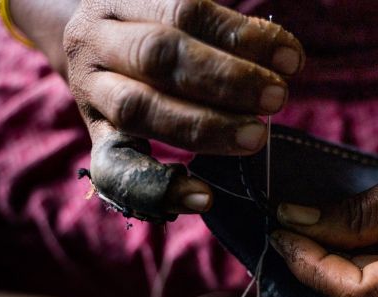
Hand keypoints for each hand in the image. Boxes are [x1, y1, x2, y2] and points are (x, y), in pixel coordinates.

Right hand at [63, 0, 303, 217]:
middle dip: (226, 80)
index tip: (291, 60)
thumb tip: (284, 60)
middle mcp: (97, 41)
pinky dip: (161, 188)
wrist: (86, 45)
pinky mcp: (94, 138)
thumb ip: (221, 31)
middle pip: (158, 57)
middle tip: (277, 99)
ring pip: (140, 109)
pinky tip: (203, 197)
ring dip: (204, 127)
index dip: (240, 36)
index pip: (183, 11)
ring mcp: (90, 91)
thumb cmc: (151, 27)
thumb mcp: (174, 12)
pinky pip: (116, 170)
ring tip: (255, 137)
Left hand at [270, 132, 377, 296]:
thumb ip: (354, 213)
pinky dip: (354, 264)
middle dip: (317, 269)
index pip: (364, 294)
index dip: (316, 268)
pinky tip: (331, 242)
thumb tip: (294, 223)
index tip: (281, 235)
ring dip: (331, 268)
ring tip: (299, 235)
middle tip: (284, 234)